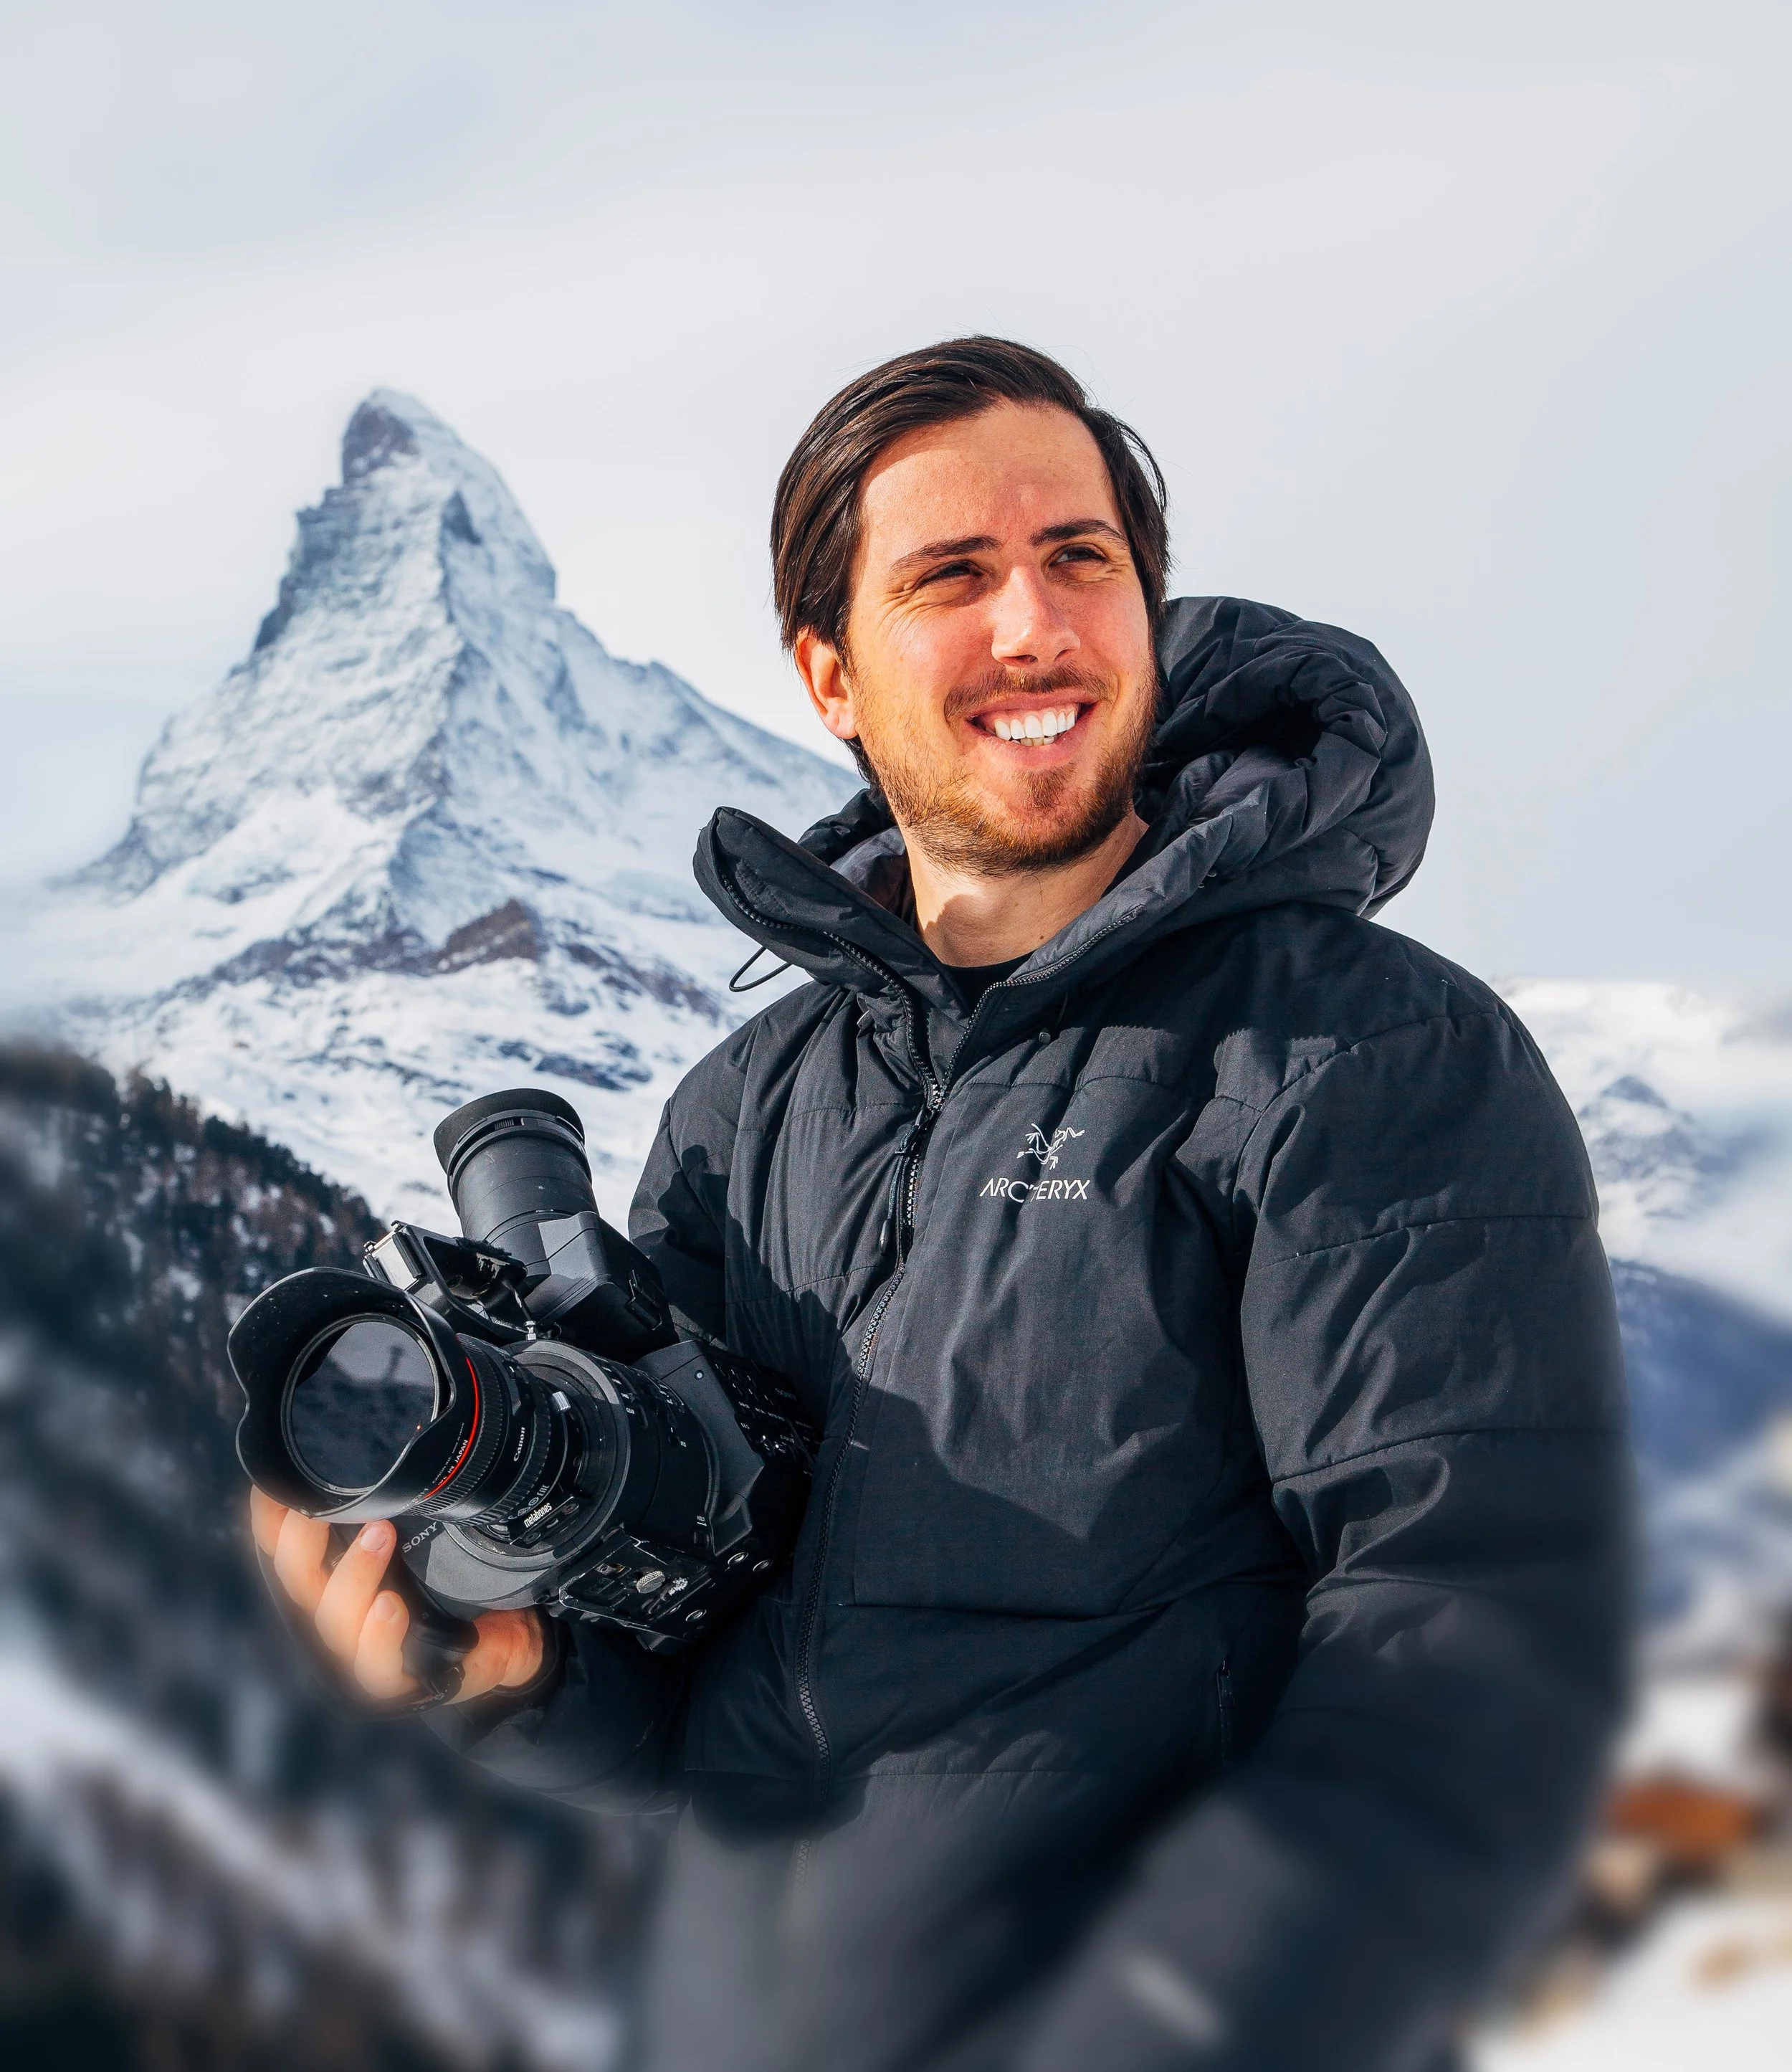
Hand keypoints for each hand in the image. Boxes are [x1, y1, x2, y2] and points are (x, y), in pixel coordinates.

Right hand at [250, 1488, 545, 1703]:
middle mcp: (339, 1613)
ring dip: (352, 1575)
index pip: (285, 1547)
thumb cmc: (458, 1578)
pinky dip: (379, 1637)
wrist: (512, 1632)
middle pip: (299, 1580)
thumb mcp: (428, 1528)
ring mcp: (363, 1651)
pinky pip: (377, 1667)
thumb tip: (400, 1426)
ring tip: (378, 1534)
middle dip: (302, 1540)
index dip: (271, 1516)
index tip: (275, 1478)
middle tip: (322, 1502)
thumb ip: (401, 1496)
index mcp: (334, 1575)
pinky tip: (391, 1606)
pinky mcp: (397, 1683)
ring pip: (334, 1619)